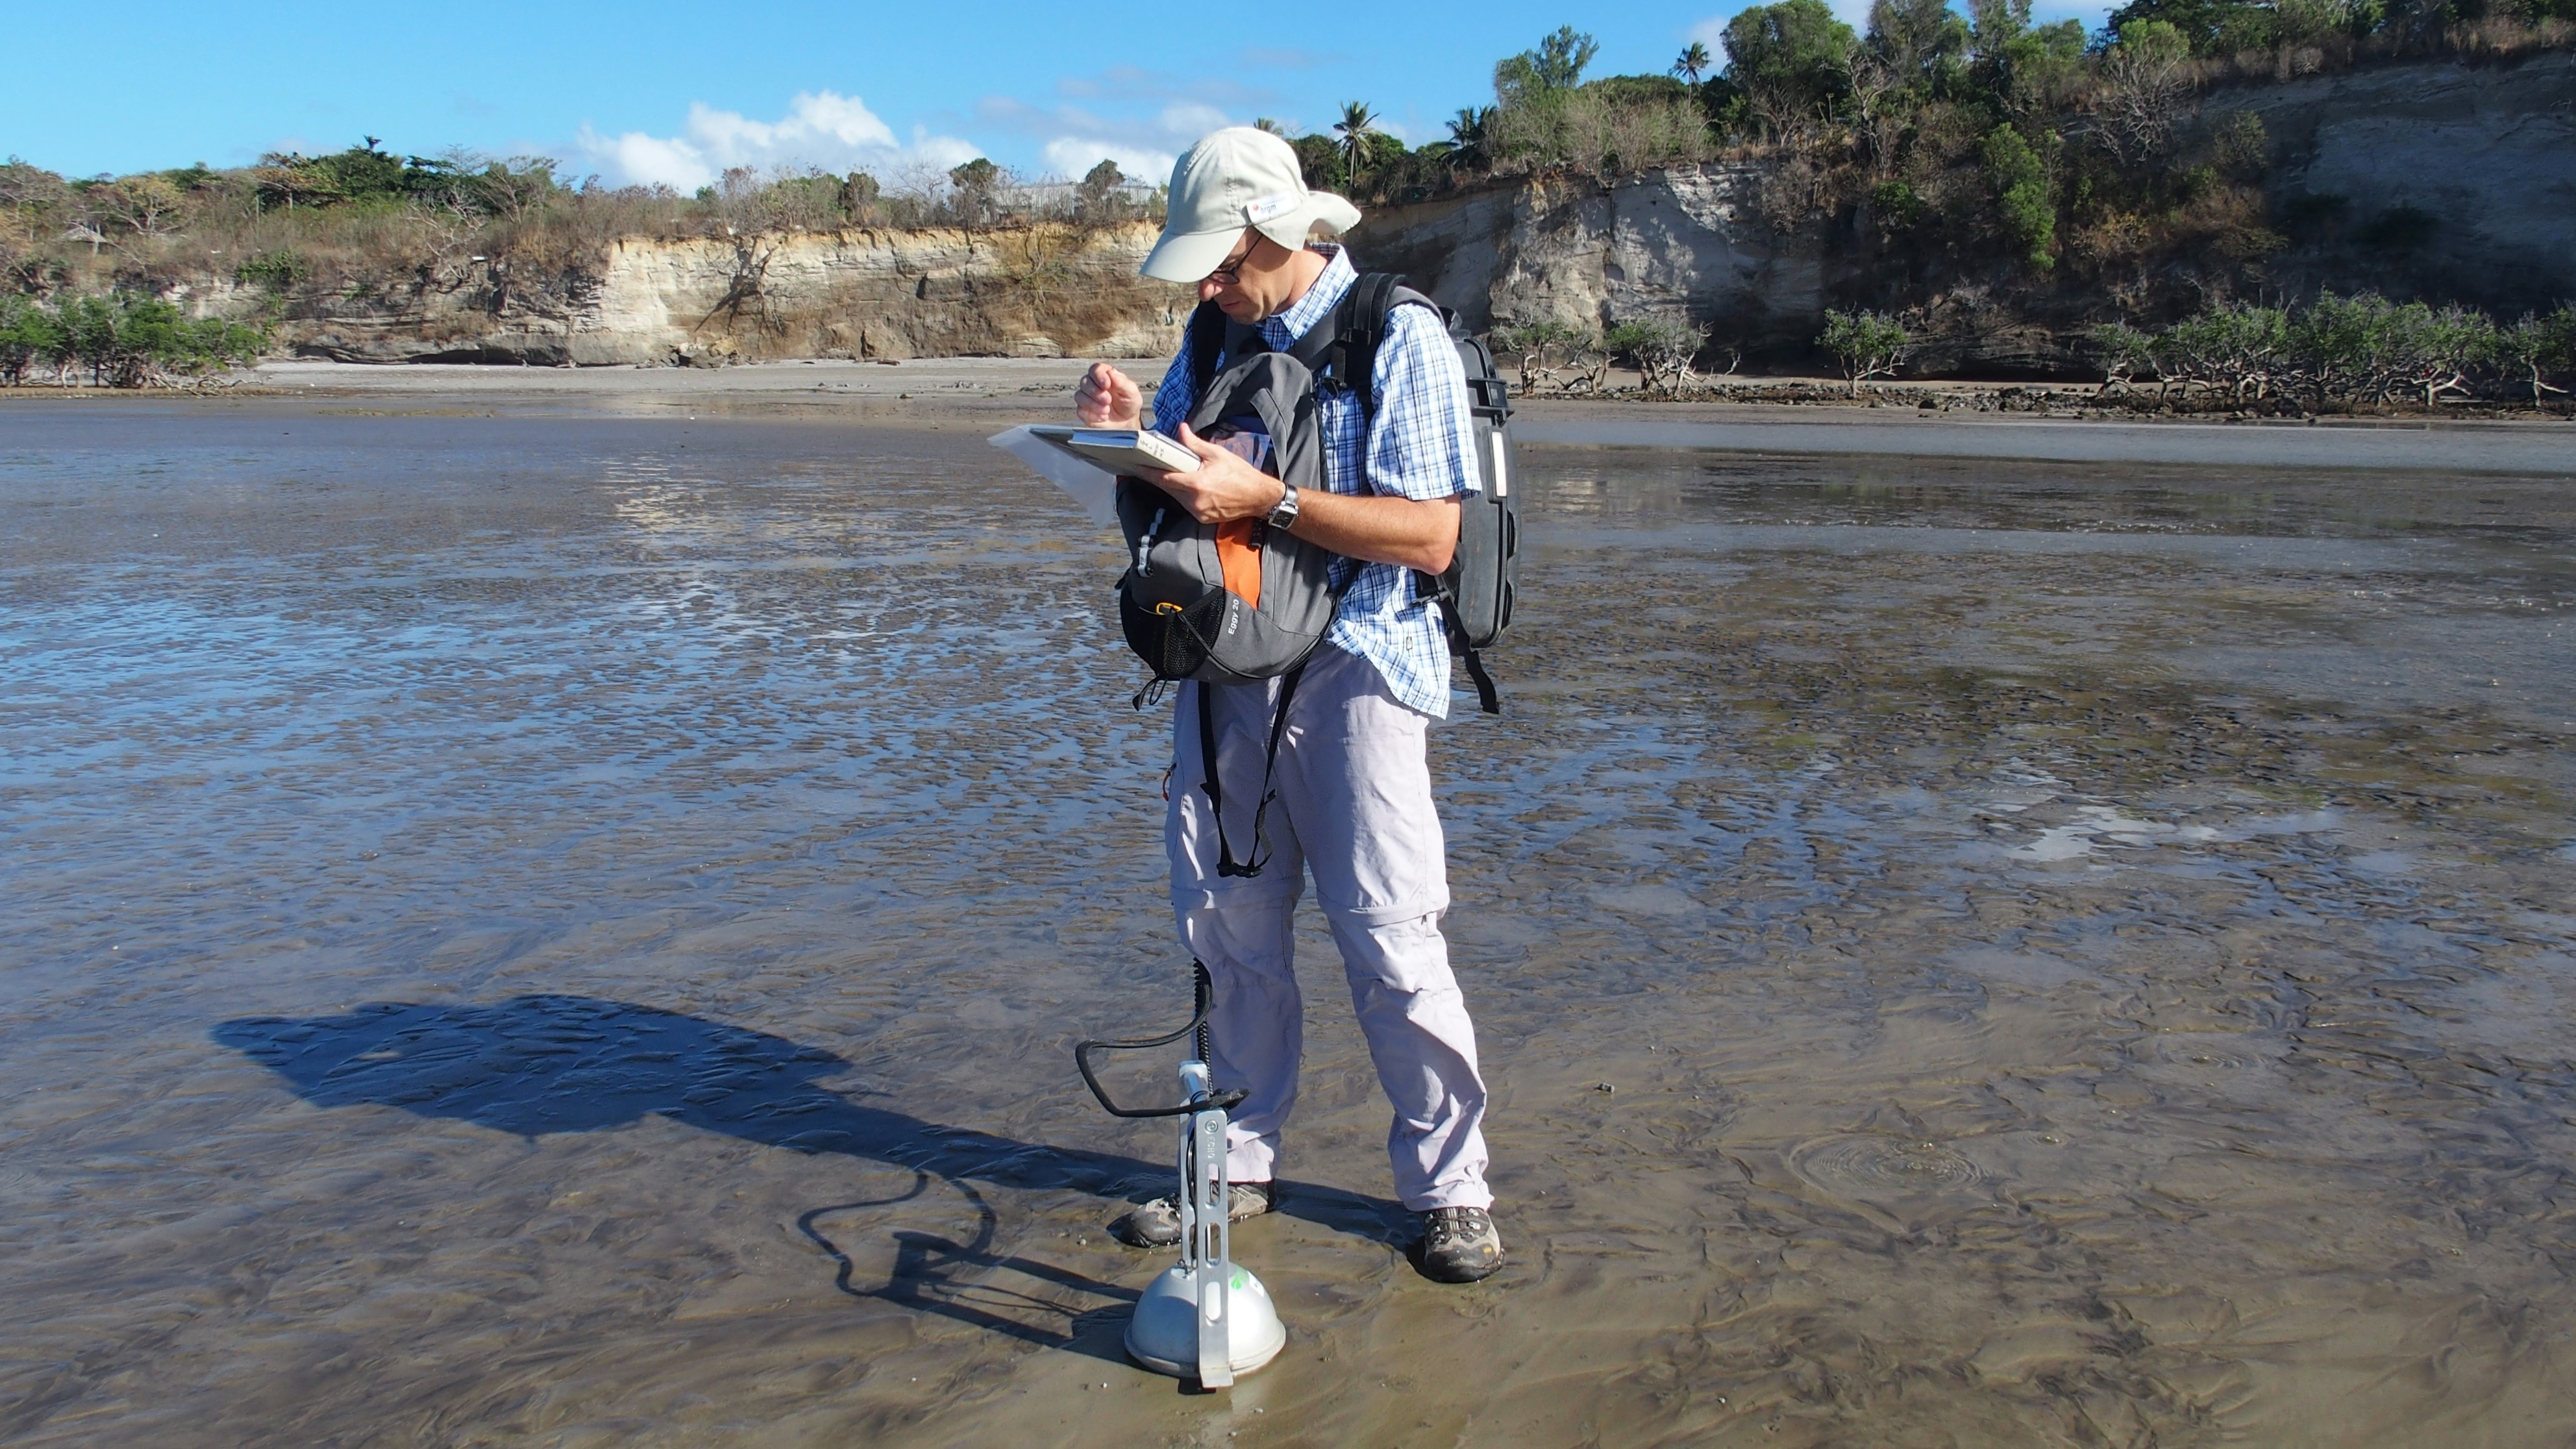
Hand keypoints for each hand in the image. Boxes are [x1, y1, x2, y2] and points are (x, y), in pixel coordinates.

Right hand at [1075, 362, 1141, 427]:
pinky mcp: (1084, 411)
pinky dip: (1092, 415)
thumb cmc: (1129, 403)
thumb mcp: (1131, 391)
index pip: (1095, 369)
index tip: (1106, 385)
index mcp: (1105, 375)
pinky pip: (1081, 411)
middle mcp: (1093, 384)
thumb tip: (1111, 372)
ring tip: (1107, 410)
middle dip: (1096, 393)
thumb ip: (1122, 381)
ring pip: (1080, 396)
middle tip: (1108, 400)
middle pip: (1084, 382)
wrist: (1128, 420)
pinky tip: (1103, 417)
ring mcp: (1087, 398)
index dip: (1099, 376)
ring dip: (1093, 404)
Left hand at [1138, 424, 1285, 524]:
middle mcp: (1194, 501)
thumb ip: (1195, 444)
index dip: (1148, 473)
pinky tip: (1189, 486)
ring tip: (1175, 474)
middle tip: (1152, 466)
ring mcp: (1198, 512)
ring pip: (1177, 497)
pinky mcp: (1203, 518)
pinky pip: (1187, 505)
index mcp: (1196, 484)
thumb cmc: (1241, 474)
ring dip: (1173, 486)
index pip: (1164, 479)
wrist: (1259, 497)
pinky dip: (1184, 495)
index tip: (1137, 467)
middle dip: (1160, 477)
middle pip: (1168, 489)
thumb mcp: (1217, 454)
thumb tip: (1181, 430)